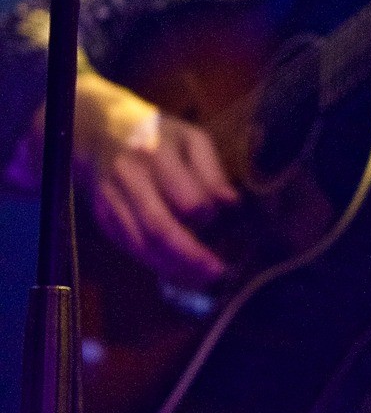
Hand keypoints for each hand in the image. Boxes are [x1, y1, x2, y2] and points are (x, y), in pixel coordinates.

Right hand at [71, 75, 237, 286]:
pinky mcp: (104, 219)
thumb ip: (212, 170)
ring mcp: (112, 201)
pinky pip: (131, 249)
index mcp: (157, 153)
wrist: (98, 133)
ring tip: (204, 279)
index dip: (209, 217)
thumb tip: (230, 203)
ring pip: (143, 245)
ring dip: (174, 269)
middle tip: (218, 272)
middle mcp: (130, 179)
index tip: (226, 222)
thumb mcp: (191, 139)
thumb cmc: (157, 136)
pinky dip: (157, 266)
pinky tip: (179, 273)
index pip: (187, 199)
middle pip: (160, 229)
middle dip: (192, 257)